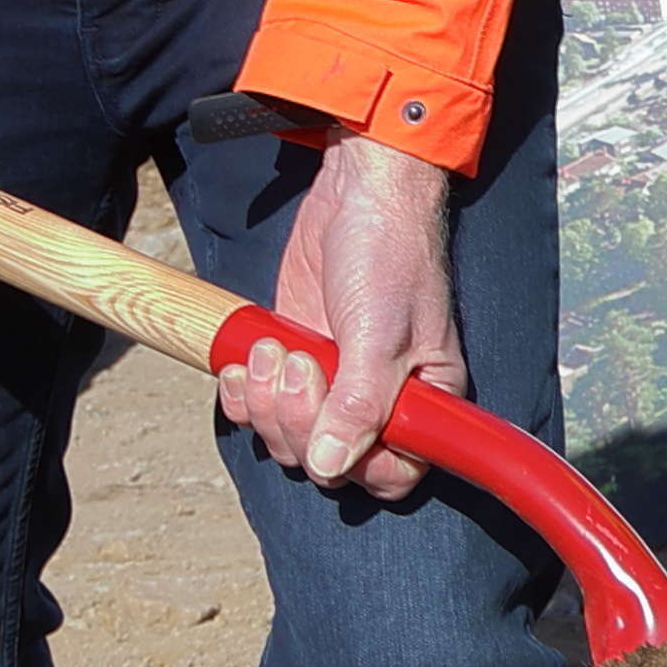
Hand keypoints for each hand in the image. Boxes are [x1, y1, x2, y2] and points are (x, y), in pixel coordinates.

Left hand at [231, 132, 456, 501]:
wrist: (357, 193)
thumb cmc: (390, 254)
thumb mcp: (381, 333)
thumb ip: (359, 404)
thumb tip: (329, 466)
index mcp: (423, 401)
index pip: (391, 473)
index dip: (354, 464)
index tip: (329, 427)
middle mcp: (378, 402)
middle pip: (327, 461)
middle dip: (297, 419)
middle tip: (297, 363)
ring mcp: (332, 384)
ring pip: (288, 438)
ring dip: (266, 404)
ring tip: (274, 349)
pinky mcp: (294, 361)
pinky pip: (259, 408)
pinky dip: (243, 394)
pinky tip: (244, 364)